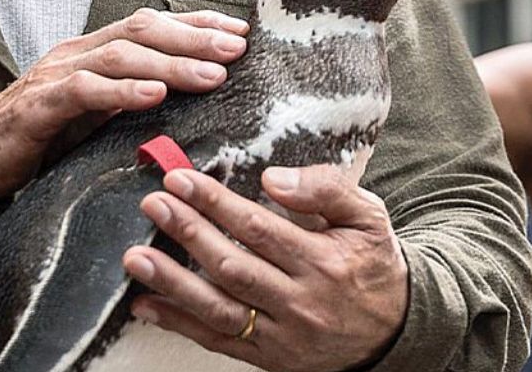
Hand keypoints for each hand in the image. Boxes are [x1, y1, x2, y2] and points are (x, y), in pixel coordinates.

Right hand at [0, 8, 248, 197]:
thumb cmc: (47, 136)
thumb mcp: (100, 113)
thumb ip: (136, 98)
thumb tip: (197, 96)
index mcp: (96, 50)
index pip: (154, 24)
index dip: (198, 24)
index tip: (242, 31)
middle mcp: (79, 52)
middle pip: (144, 31)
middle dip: (194, 38)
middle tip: (237, 49)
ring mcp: (56, 75)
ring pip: (120, 56)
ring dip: (170, 64)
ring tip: (211, 75)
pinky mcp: (37, 106)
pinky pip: (83, 91)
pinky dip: (121, 91)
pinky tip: (154, 96)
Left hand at [123, 165, 408, 370]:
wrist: (395, 330)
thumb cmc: (374, 264)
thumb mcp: (369, 217)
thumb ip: (326, 190)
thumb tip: (273, 179)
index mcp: (324, 261)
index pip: (259, 228)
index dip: (216, 204)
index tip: (181, 181)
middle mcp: (300, 300)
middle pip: (233, 265)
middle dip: (188, 233)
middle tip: (152, 205)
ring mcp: (282, 333)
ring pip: (219, 308)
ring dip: (173, 283)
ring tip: (136, 258)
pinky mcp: (269, 357)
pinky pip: (218, 340)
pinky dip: (179, 324)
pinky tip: (147, 304)